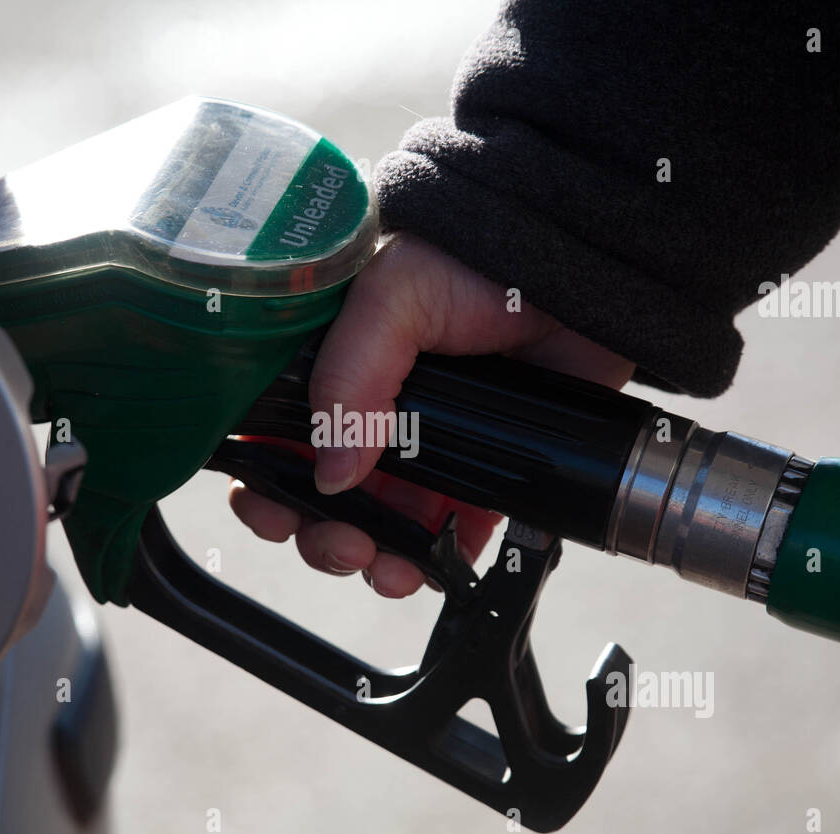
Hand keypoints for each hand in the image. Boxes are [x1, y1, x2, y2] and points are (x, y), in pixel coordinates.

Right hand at [229, 232, 634, 596]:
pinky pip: (450, 534)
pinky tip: (439, 563)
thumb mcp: (393, 296)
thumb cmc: (476, 260)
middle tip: (342, 544)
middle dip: (318, 535)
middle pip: (319, 498)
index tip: (272, 508)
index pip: (273, 438)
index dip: (263, 481)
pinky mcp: (482, 471)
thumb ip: (350, 374)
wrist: (576, 272)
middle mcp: (371, 414)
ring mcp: (426, 448)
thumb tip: (332, 475)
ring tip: (390, 568)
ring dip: (372, 560)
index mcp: (330, 369)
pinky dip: (438, 560)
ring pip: (378, 527)